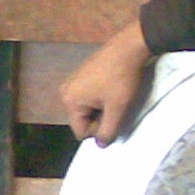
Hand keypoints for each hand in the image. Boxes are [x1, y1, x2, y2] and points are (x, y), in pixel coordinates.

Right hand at [60, 20, 153, 145]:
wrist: (129, 48)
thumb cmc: (122, 79)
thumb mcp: (117, 109)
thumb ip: (108, 130)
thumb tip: (100, 145)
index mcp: (69, 101)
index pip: (81, 132)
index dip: (99, 130)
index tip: (114, 116)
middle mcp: (65, 92)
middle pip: (82, 120)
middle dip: (100, 118)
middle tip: (116, 106)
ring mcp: (72, 82)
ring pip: (87, 109)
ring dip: (102, 108)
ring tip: (115, 96)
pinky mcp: (81, 75)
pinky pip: (89, 97)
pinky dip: (101, 98)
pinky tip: (112, 89)